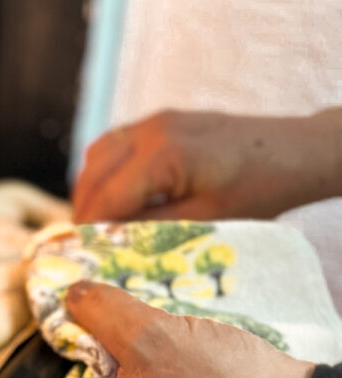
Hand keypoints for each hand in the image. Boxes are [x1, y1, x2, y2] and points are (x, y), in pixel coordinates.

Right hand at [74, 109, 341, 222]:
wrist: (296, 151)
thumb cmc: (259, 189)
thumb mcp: (205, 220)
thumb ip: (150, 228)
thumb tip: (107, 241)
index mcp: (163, 155)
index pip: (105, 198)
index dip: (88, 230)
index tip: (81, 256)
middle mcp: (152, 130)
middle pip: (92, 175)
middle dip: (82, 211)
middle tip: (84, 245)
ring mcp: (154, 120)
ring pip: (96, 156)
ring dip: (90, 189)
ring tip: (96, 222)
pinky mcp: (160, 120)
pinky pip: (114, 144)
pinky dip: (105, 171)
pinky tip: (116, 196)